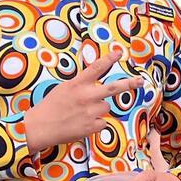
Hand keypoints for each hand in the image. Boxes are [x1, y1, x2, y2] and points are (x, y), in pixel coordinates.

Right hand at [23, 51, 140, 153]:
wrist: (40, 127)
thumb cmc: (50, 107)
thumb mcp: (64, 88)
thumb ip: (81, 85)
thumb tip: (96, 86)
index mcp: (77, 84)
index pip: (96, 68)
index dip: (109, 59)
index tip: (119, 53)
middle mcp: (86, 96)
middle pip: (113, 88)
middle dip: (128, 84)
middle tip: (139, 81)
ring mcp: (90, 112)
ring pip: (106, 107)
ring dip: (98, 109)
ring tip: (82, 113)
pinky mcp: (91, 126)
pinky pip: (102, 122)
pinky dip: (95, 123)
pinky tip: (81, 123)